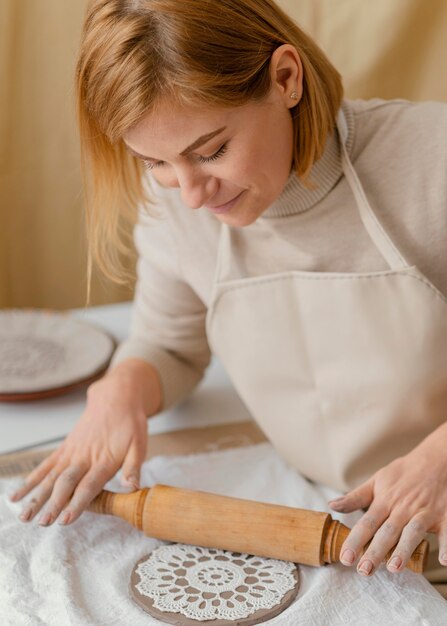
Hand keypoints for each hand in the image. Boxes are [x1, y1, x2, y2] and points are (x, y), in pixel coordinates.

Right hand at [9, 359, 159, 526]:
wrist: (115, 398)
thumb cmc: (130, 423)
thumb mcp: (140, 444)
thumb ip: (133, 467)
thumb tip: (132, 488)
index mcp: (104, 460)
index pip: (89, 485)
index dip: (78, 503)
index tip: (66, 519)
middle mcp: (84, 458)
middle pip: (66, 484)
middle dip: (53, 504)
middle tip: (43, 523)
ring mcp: (71, 453)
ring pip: (51, 477)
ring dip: (37, 497)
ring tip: (25, 516)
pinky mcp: (64, 449)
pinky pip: (45, 466)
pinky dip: (31, 481)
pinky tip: (18, 496)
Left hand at [328, 422, 446, 575]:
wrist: (435, 459)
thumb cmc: (403, 473)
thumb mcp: (377, 480)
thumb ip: (356, 497)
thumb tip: (332, 506)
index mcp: (385, 500)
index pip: (367, 523)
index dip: (355, 540)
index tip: (345, 558)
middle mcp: (404, 507)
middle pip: (387, 532)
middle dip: (375, 551)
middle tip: (364, 571)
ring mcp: (425, 511)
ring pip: (412, 532)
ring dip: (404, 550)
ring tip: (394, 568)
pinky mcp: (445, 515)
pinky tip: (443, 562)